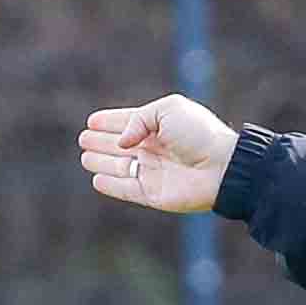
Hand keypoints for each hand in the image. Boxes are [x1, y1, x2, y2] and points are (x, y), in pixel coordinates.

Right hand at [78, 94, 238, 213]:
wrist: (221, 168)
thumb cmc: (199, 134)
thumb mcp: (168, 110)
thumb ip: (138, 120)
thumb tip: (120, 142)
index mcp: (160, 126)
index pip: (129, 122)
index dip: (109, 122)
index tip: (91, 121)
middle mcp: (155, 149)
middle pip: (121, 145)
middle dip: (101, 142)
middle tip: (84, 139)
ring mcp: (153, 172)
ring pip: (120, 166)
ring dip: (101, 161)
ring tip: (85, 157)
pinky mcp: (152, 194)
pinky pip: (126, 189)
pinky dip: (110, 184)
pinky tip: (97, 178)